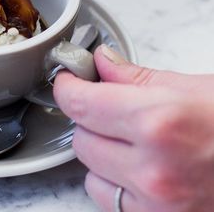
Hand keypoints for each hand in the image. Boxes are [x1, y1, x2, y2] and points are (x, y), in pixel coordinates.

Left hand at [53, 45, 213, 210]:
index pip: (80, 104)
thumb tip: (101, 63)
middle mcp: (152, 170)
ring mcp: (157, 207)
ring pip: (91, 176)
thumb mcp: (191, 87)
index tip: (69, 80)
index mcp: (157, 122)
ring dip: (102, 156)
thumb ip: (135, 76)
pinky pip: (114, 205)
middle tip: (110, 106)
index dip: (68, 87)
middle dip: (89, 119)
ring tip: (133, 142)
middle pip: (81, 140)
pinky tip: (142, 169)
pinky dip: (118, 186)